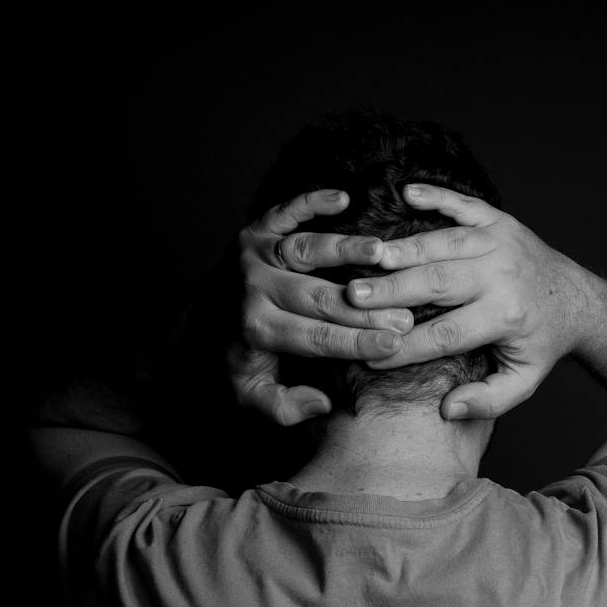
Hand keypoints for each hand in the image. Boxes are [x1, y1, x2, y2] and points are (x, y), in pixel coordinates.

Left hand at [230, 189, 414, 425]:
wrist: (202, 318)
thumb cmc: (241, 358)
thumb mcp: (252, 395)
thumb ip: (283, 409)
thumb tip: (322, 403)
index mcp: (257, 330)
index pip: (314, 337)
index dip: (355, 341)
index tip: (394, 344)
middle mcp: (254, 289)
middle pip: (317, 296)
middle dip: (363, 305)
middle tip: (405, 310)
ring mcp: (255, 254)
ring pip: (304, 250)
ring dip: (343, 250)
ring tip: (380, 252)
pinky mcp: (258, 228)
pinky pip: (285, 212)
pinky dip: (311, 201)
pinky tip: (342, 198)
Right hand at [342, 184, 594, 420]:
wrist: (577, 301)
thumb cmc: (540, 343)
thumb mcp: (523, 380)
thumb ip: (489, 400)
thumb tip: (448, 410)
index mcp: (506, 316)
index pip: (445, 334)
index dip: (405, 346)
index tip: (369, 355)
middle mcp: (503, 275)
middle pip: (438, 282)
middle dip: (392, 289)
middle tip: (352, 295)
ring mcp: (500, 241)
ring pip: (443, 243)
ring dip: (403, 248)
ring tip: (366, 256)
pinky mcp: (499, 220)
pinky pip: (463, 204)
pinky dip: (436, 196)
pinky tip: (405, 192)